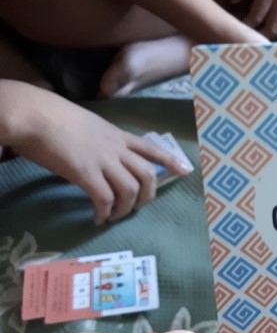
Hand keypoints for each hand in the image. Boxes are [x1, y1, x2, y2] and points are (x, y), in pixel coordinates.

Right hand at [3, 82, 191, 223]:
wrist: (34, 114)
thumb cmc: (53, 117)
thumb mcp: (88, 126)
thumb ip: (100, 142)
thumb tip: (98, 158)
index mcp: (117, 135)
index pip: (152, 148)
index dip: (170, 161)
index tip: (186, 171)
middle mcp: (116, 148)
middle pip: (147, 175)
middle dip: (148, 196)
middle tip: (136, 207)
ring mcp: (102, 160)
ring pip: (130, 190)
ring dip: (125, 208)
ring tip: (113, 216)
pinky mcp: (85, 173)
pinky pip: (104, 199)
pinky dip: (104, 212)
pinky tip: (97, 218)